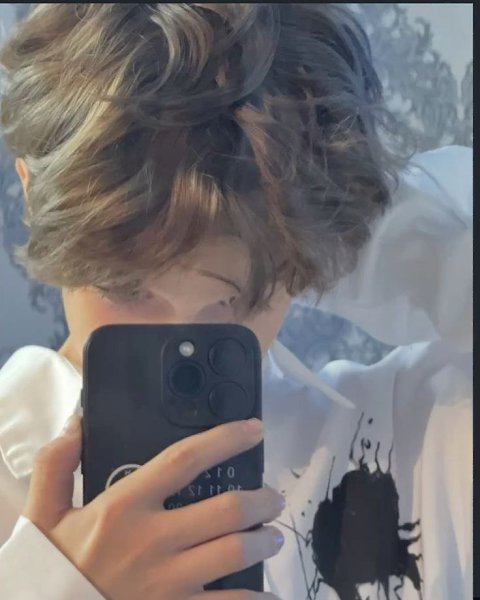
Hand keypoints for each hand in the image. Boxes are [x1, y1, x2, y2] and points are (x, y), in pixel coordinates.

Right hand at [23, 414, 283, 598]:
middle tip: (271, 497)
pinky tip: (265, 591)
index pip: (185, 460)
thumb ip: (57, 463)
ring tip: (272, 535)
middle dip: (261, 499)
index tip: (254, 428)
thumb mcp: (42, 513)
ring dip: (264, 541)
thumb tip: (79, 422)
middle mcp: (153, 540)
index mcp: (124, 506)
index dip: (225, 439)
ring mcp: (168, 582)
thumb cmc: (50, 567)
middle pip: (227, 510)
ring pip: (235, 553)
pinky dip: (254, 597)